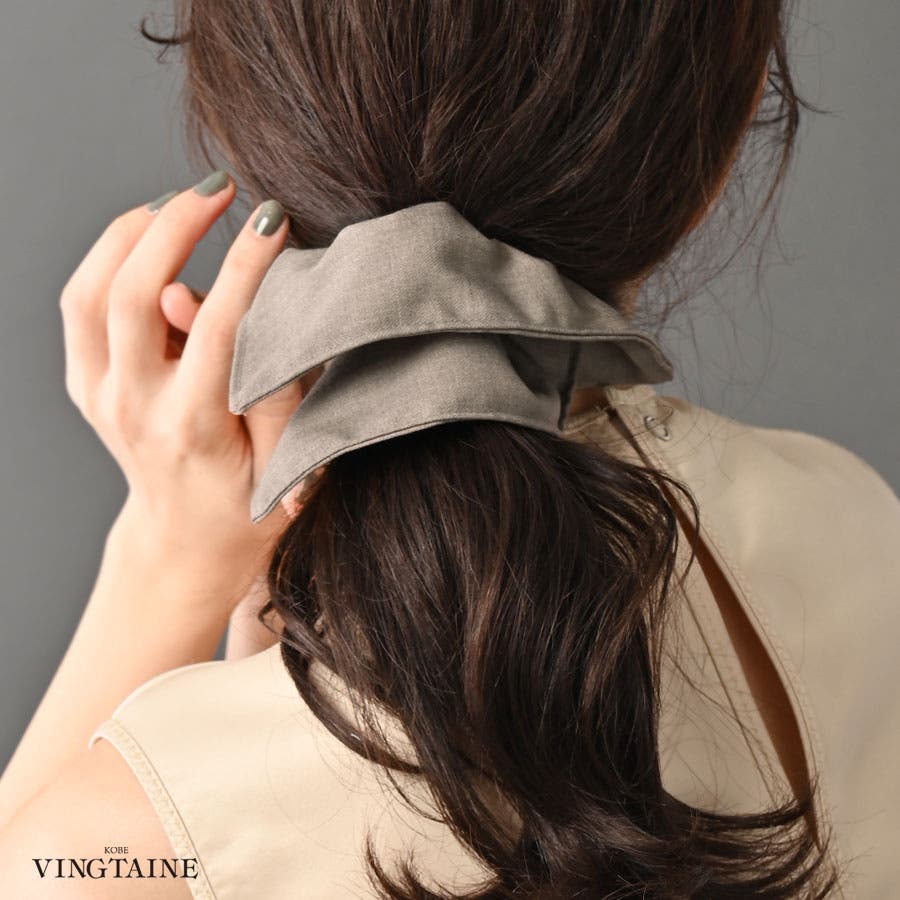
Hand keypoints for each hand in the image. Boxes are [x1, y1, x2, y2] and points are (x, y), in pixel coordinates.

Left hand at [60, 171, 315, 609]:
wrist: (184, 544)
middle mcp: (130, 408)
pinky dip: (112, 258)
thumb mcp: (286, 463)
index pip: (216, 329)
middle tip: (220, 189)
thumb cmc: (248, 506)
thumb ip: (262, 386)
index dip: (247, 265)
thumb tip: (199, 299)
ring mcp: (96, 396)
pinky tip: (152, 240)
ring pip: (88, 290)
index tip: (273, 219)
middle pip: (130, 293)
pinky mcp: (84, 383)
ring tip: (183, 204)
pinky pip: (81, 303)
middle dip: (176, 224)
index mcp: (190, 430)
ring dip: (132, 233)